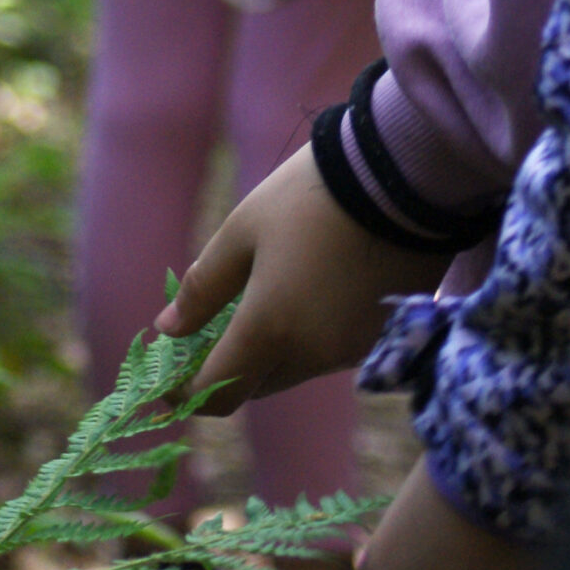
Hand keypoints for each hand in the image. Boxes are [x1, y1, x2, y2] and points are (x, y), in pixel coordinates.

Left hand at [154, 141, 449, 413]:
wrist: (403, 176)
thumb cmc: (311, 196)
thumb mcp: (242, 230)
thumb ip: (202, 287)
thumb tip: (168, 329)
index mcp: (270, 330)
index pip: (217, 391)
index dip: (185, 392)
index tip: (166, 378)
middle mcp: (312, 355)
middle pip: (256, 384)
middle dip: (227, 368)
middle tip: (209, 329)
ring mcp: (352, 351)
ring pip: (294, 370)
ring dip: (270, 352)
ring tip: (262, 297)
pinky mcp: (381, 339)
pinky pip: (329, 354)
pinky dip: (308, 338)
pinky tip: (307, 292)